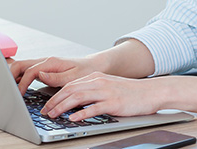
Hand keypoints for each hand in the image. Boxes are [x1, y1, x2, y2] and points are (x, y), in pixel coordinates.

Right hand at [10, 56, 103, 94]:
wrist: (93, 66)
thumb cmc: (85, 71)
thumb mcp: (74, 76)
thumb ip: (56, 77)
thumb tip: (40, 75)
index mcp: (51, 62)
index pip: (29, 71)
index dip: (22, 83)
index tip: (19, 95)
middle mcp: (45, 62)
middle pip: (20, 65)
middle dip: (10, 76)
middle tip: (6, 91)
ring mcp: (43, 65)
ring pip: (21, 67)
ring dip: (13, 76)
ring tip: (7, 89)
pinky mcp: (43, 70)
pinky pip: (26, 72)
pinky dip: (19, 78)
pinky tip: (16, 87)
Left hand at [40, 72, 166, 121]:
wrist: (151, 91)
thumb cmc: (131, 92)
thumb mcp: (108, 86)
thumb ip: (92, 91)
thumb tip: (75, 102)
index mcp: (96, 77)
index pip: (70, 85)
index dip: (55, 95)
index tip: (47, 105)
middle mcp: (99, 82)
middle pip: (70, 90)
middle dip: (54, 101)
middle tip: (45, 111)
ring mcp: (106, 92)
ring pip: (78, 97)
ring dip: (63, 107)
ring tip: (53, 115)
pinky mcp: (113, 103)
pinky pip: (93, 108)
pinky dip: (81, 113)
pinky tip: (73, 118)